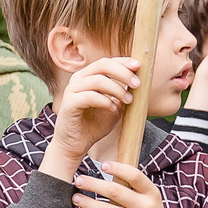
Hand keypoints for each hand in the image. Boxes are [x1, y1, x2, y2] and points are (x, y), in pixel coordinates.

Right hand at [42, 57, 138, 172]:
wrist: (75, 145)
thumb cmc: (94, 125)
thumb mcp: (114, 107)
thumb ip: (122, 94)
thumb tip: (137, 82)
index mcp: (87, 76)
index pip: (107, 62)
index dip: (123, 62)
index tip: (139, 66)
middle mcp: (78, 79)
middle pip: (102, 65)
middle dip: (123, 73)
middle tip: (137, 85)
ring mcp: (71, 90)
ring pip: (98, 80)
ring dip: (117, 90)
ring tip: (129, 101)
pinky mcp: (69, 103)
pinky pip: (90, 97)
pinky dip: (105, 101)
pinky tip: (113, 109)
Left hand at [74, 160, 188, 207]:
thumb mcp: (150, 204)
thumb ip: (134, 191)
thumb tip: (110, 171)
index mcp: (153, 195)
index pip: (134, 175)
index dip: (117, 168)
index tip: (101, 164)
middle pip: (115, 191)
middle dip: (93, 184)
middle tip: (79, 180)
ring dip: (88, 203)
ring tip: (76, 198)